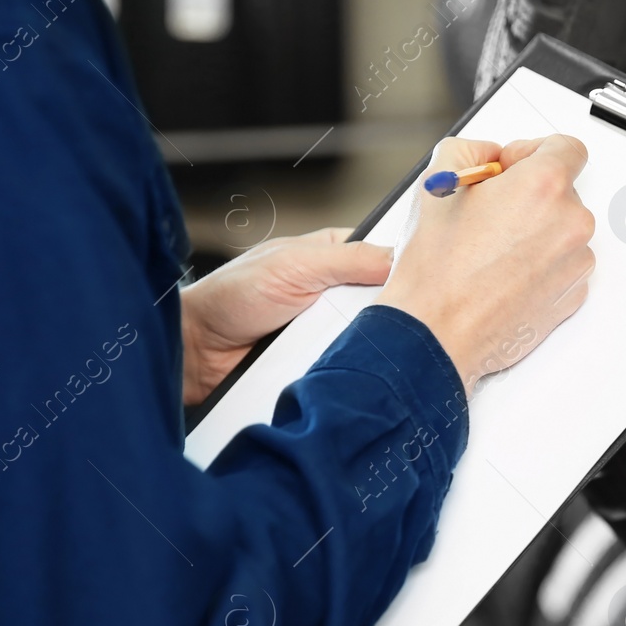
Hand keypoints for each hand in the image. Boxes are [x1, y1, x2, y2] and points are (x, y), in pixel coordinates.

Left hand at [180, 228, 391, 404]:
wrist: (196, 352)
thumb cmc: (232, 297)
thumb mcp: (294, 265)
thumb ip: (349, 258)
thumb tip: (401, 258)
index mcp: (331, 255)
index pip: (384, 256)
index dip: (406, 266)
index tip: (429, 278)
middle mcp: (333, 291)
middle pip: (385, 301)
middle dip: (390, 311)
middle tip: (400, 320)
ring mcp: (328, 329)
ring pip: (371, 336)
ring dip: (370, 343)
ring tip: (376, 347)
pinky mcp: (320, 362)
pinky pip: (350, 366)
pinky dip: (352, 368)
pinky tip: (357, 370)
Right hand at [376, 135, 594, 396]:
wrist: (436, 333)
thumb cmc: (437, 271)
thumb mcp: (438, 183)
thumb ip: (471, 150)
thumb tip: (488, 155)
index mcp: (544, 187)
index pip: (566, 148)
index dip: (534, 153)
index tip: (512, 169)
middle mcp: (570, 223)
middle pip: (562, 192)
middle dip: (528, 198)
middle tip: (488, 215)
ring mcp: (575, 263)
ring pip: (562, 231)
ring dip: (535, 233)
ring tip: (490, 251)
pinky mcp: (571, 296)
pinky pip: (562, 267)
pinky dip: (539, 266)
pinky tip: (502, 275)